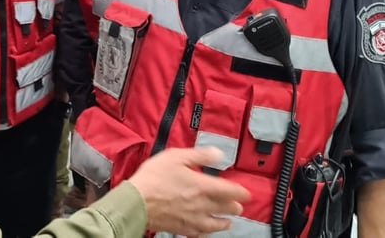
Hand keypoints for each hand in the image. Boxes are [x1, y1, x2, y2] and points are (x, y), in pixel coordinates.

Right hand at [126, 147, 249, 234]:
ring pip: (216, 224)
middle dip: (235, 206)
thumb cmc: (154, 178)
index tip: (247, 193)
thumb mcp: (176, 157)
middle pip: (226, 208)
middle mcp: (202, 205)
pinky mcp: (181, 229)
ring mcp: (192, 219)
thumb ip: (200, 155)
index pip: (231, 191)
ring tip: (228, 221)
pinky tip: (207, 231)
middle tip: (238, 205)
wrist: (137, 202)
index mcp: (203, 186)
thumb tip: (218, 154)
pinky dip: (207, 232)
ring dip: (225, 222)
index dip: (242, 192)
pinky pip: (200, 234)